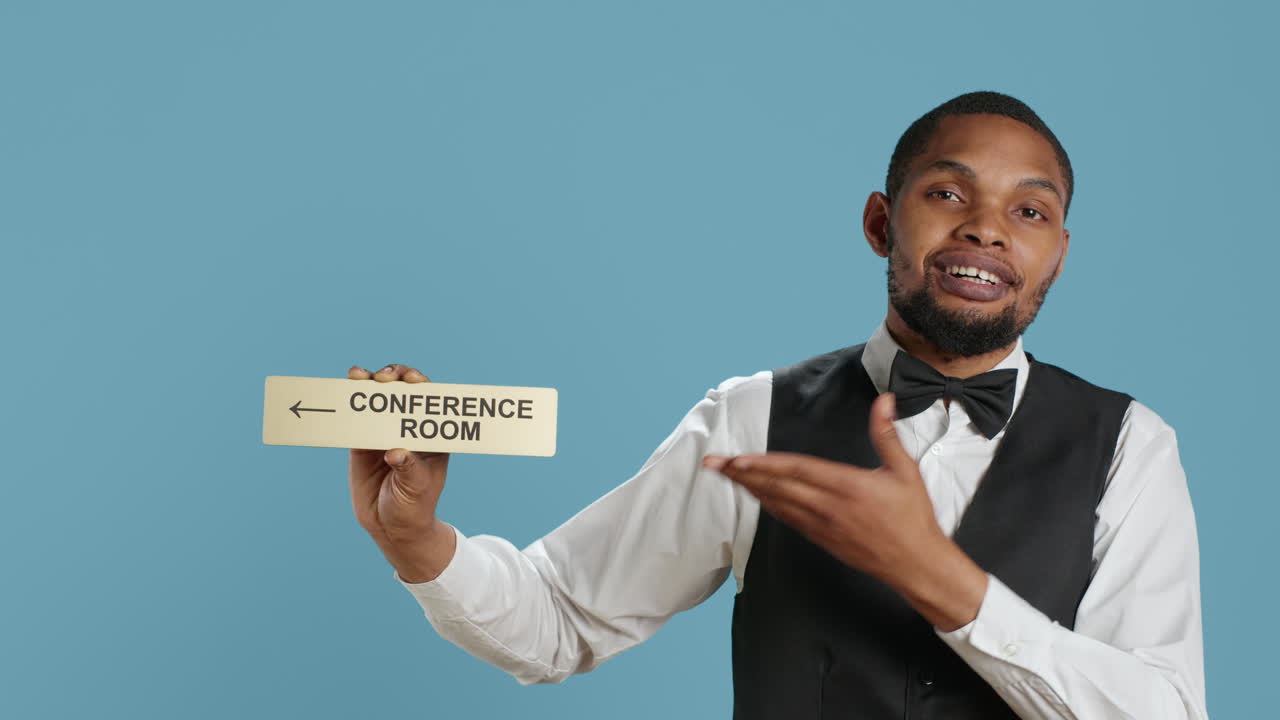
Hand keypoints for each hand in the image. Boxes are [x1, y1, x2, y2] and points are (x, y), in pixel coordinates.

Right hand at [347, 363, 455, 582]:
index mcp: (432, 435)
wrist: (391, 526)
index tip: (411, 379)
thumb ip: (409, 469)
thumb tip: (396, 452)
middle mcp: (409, 428)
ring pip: (377, 401)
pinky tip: (341, 393)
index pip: (429, 402)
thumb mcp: (417, 488)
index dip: (421, 385)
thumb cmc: (415, 506)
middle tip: (384, 377)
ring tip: (357, 375)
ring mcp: (385, 433)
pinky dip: (347, 405)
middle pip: (402, 394)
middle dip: (394, 378)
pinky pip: (355, 420)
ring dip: (367, 384)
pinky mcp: (362, 443)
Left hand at [704, 392, 987, 630]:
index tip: (736, 458)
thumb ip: (887, 435)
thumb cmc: (913, 518)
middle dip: (741, 475)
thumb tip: (884, 401)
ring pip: (776, 503)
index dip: (762, 464)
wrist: (916, 564)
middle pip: (776, 486)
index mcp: (847, 486)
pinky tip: (755, 495)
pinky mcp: (821, 538)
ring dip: (748, 488)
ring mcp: (821, 525)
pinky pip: (787, 518)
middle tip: (713, 464)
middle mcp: (828, 507)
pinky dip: (767, 505)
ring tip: (725, 475)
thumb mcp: (904, 471)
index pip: (795, 470)